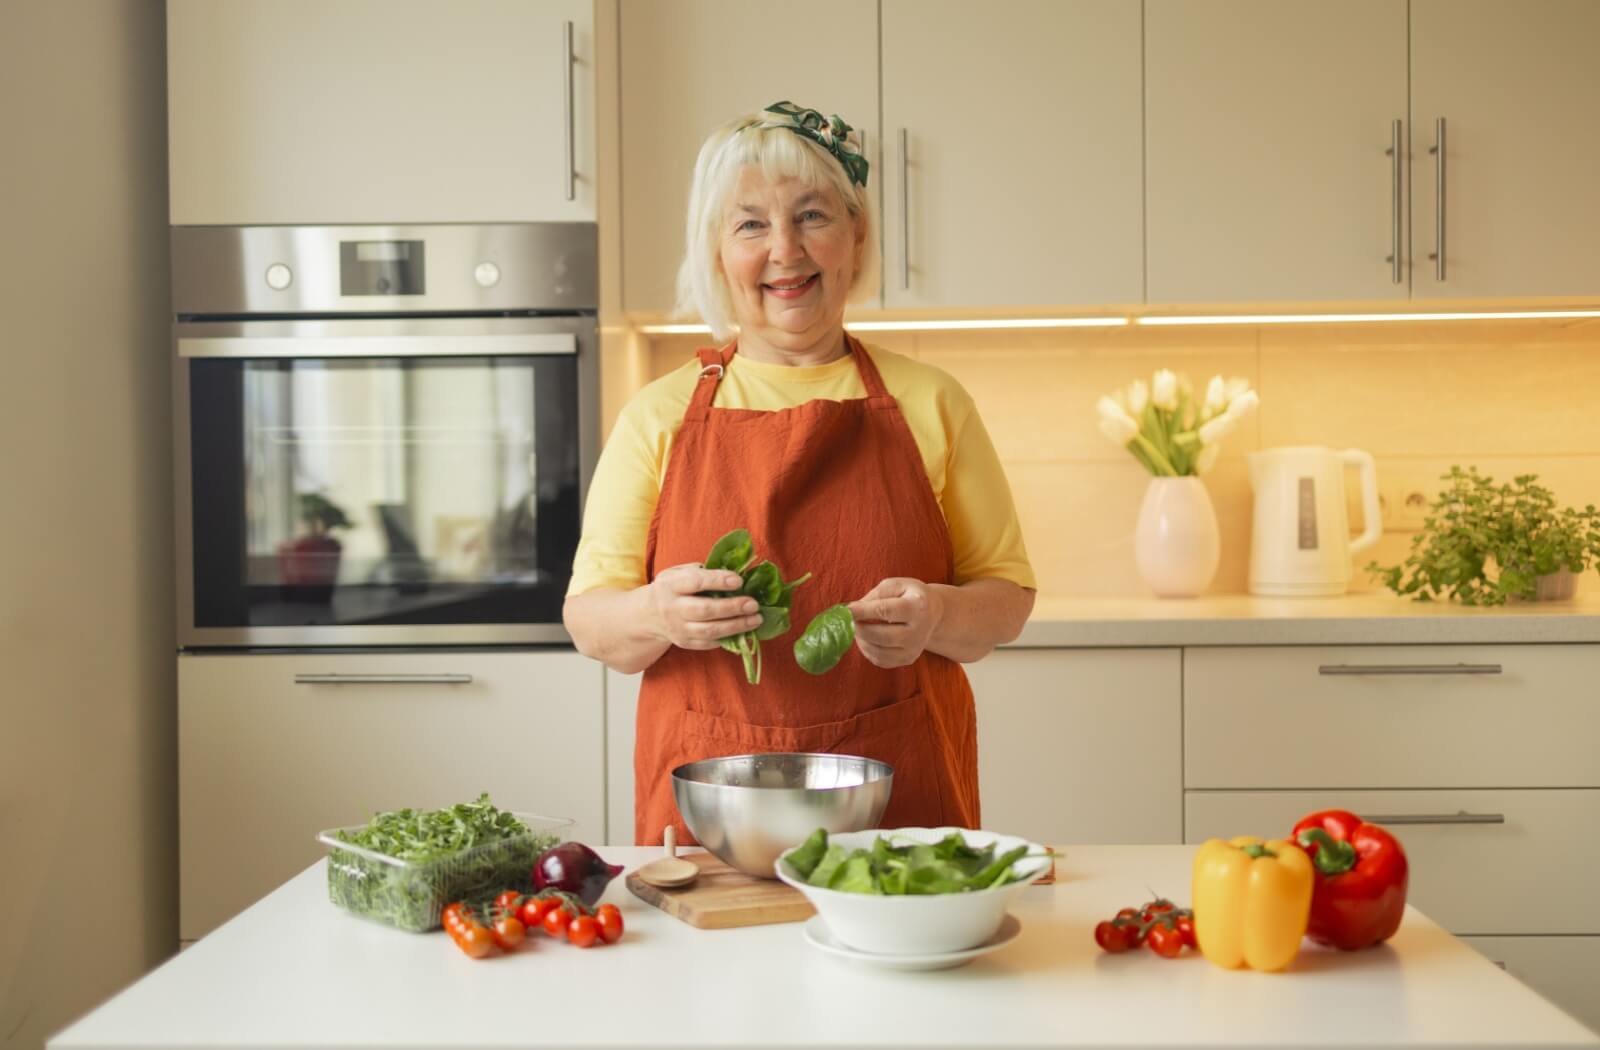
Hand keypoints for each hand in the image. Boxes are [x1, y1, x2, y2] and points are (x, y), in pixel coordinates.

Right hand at [647, 564, 762, 649]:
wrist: (649, 615)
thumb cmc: (672, 588)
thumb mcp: (678, 572)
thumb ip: (701, 571)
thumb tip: (734, 573)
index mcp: (670, 585)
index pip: (696, 582)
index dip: (718, 581)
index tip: (739, 580)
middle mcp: (672, 608)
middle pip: (704, 610)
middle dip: (732, 607)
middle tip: (753, 604)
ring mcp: (678, 628)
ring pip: (710, 630)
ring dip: (736, 625)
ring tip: (756, 619)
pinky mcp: (685, 643)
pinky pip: (709, 642)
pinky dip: (729, 638)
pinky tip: (745, 631)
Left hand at [848, 578, 943, 668]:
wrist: (932, 613)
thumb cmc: (909, 595)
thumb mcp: (895, 585)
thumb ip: (874, 596)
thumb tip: (852, 611)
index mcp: (918, 606)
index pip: (885, 611)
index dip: (862, 612)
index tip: (845, 611)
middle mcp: (919, 630)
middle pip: (881, 636)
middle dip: (859, 628)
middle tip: (848, 621)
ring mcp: (915, 648)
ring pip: (879, 651)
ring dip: (861, 640)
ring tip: (857, 628)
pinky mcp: (908, 659)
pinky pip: (880, 661)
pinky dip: (867, 650)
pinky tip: (866, 638)